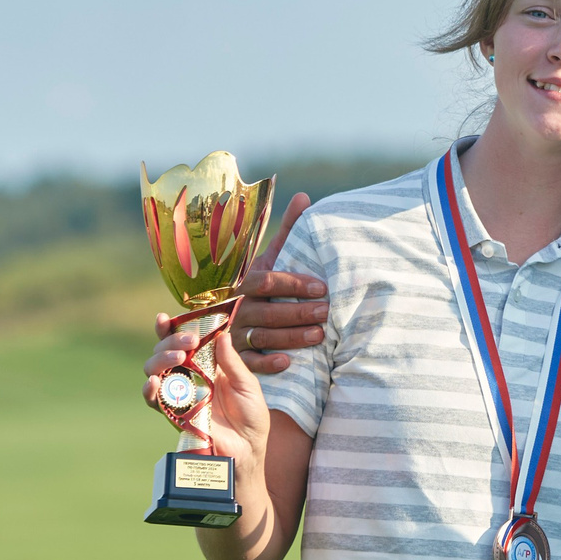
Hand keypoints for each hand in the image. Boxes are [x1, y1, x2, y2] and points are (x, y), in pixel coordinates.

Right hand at [141, 323, 271, 468]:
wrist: (248, 449)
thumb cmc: (251, 416)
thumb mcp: (247, 384)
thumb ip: (232, 362)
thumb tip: (222, 334)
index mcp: (206, 364)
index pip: (183, 341)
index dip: (170, 329)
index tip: (164, 318)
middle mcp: (189, 376)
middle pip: (165, 352)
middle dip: (170, 342)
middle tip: (188, 342)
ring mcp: (179, 394)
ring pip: (155, 371)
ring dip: (161, 359)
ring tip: (178, 357)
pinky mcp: (174, 414)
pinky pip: (155, 400)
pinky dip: (151, 390)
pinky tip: (153, 382)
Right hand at [186, 191, 329, 375]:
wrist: (241, 320)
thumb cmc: (265, 287)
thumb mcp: (273, 260)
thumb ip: (288, 232)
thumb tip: (303, 196)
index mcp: (246, 283)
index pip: (267, 282)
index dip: (294, 284)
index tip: (323, 287)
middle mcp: (237, 308)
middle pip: (266, 311)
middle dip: (298, 312)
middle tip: (327, 312)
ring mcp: (233, 334)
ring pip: (261, 337)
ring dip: (291, 337)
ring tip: (320, 336)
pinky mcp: (235, 359)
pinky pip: (248, 363)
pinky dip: (267, 363)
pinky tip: (288, 363)